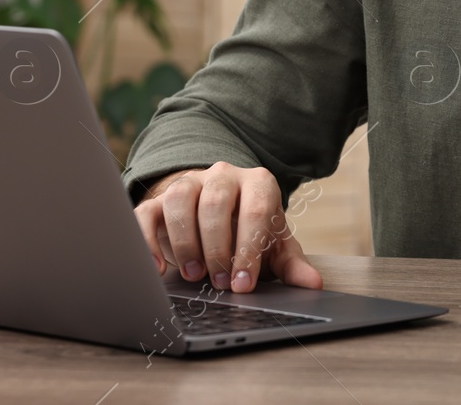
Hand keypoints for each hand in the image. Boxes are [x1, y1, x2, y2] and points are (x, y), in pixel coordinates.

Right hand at [134, 162, 322, 293]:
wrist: (222, 215)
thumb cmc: (251, 232)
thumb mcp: (274, 247)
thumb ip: (293, 265)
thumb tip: (313, 285)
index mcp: (258, 183)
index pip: (255, 209)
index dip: (249, 248)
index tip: (243, 283)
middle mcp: (223, 176)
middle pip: (216, 202)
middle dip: (217, 246)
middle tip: (220, 282)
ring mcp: (189, 183)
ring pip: (180, 199)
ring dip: (185, 241)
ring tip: (194, 276)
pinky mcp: (159, 199)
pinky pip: (146, 211)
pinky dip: (147, 239)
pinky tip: (157, 268)